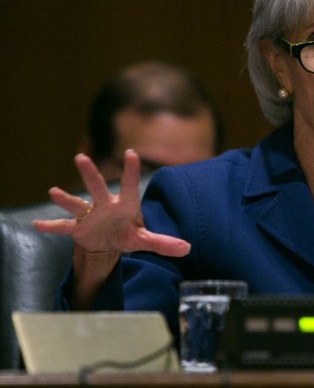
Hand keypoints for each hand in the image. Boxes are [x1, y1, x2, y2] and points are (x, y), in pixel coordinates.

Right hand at [33, 149, 189, 256]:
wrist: (107, 242)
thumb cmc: (127, 233)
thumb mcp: (144, 239)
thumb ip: (163, 243)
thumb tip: (187, 248)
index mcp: (126, 206)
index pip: (131, 186)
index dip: (131, 171)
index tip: (131, 153)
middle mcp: (106, 206)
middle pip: (98, 189)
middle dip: (91, 175)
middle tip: (81, 158)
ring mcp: (89, 216)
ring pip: (77, 204)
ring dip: (66, 199)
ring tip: (53, 191)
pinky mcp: (77, 229)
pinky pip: (63, 227)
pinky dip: (51, 226)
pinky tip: (38, 225)